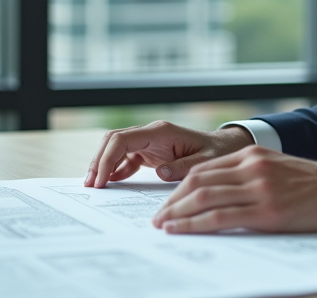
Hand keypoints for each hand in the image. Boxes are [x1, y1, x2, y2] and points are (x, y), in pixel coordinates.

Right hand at [85, 121, 253, 187]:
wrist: (226, 147)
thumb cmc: (218, 152)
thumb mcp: (206, 161)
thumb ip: (184, 167)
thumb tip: (160, 173)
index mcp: (161, 131)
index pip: (122, 139)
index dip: (106, 158)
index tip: (100, 179)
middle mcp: (151, 133)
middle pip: (113, 141)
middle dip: (98, 160)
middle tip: (90, 185)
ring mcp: (149, 141)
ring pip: (116, 148)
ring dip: (103, 165)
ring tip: (94, 186)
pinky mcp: (149, 152)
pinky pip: (126, 158)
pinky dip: (115, 169)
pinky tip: (110, 183)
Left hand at [151, 146, 316, 232]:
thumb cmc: (315, 185)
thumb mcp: (278, 170)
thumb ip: (250, 176)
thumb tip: (221, 196)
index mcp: (252, 155)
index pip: (203, 169)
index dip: (179, 187)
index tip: (167, 203)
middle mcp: (251, 167)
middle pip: (198, 181)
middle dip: (172, 201)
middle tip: (157, 218)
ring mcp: (258, 188)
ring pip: (204, 198)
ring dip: (177, 213)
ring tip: (162, 226)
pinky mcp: (266, 210)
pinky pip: (219, 217)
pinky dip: (193, 224)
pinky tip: (180, 230)